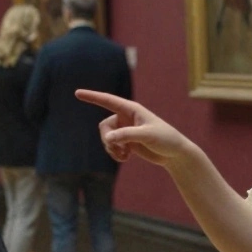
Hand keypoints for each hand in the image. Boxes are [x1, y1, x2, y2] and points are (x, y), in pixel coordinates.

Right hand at [75, 90, 194, 167]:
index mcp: (131, 109)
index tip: (77, 92)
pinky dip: (115, 153)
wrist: (174, 153)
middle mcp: (126, 117)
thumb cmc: (165, 139)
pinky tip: (126, 158)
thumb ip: (127, 135)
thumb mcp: (147, 136)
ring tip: (124, 156)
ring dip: (111, 148)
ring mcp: (125, 130)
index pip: (107, 100)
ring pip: (106, 138)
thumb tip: (108, 138)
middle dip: (107, 139)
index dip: (92, 97)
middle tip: (118, 150)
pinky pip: (111, 146)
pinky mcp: (126, 142)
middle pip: (104, 127)